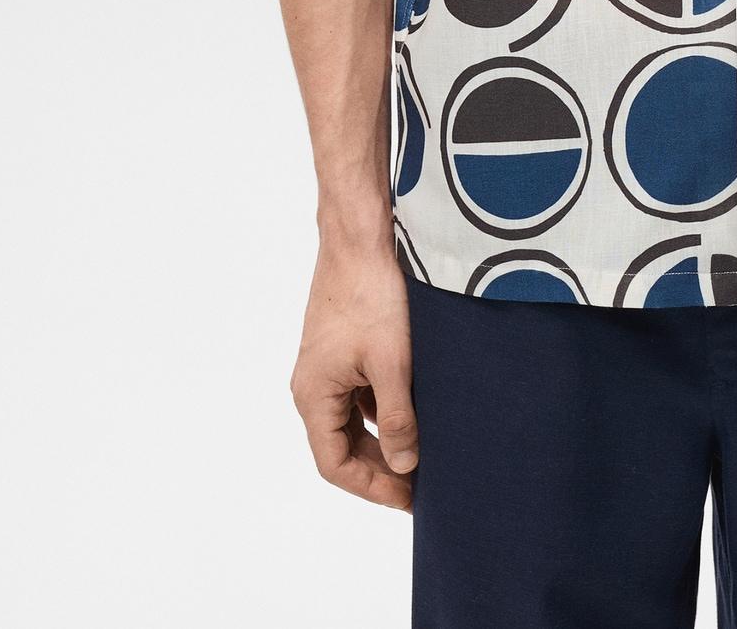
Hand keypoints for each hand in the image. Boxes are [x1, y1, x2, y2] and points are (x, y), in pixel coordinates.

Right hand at [289, 239, 418, 510]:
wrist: (361, 237)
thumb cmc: (371, 294)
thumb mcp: (392, 362)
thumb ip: (398, 418)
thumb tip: (405, 465)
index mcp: (313, 395)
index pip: (335, 464)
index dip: (372, 487)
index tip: (408, 499)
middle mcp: (312, 385)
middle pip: (342, 446)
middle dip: (381, 468)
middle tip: (421, 485)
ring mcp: (327, 366)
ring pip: (353, 420)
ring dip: (384, 439)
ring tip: (423, 454)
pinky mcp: (343, 349)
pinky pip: (359, 394)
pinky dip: (384, 410)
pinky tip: (415, 411)